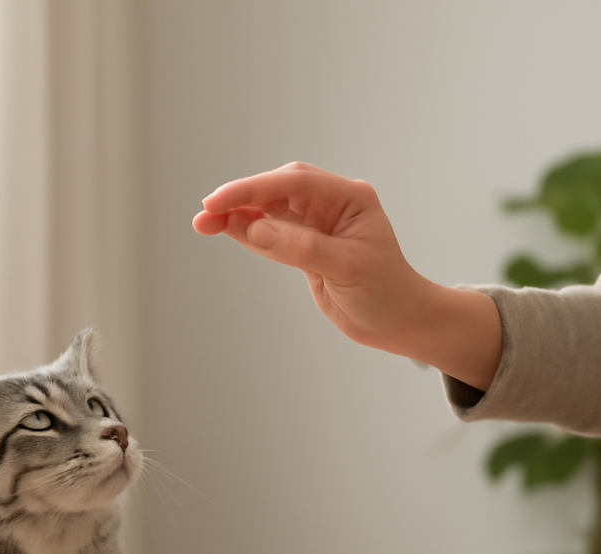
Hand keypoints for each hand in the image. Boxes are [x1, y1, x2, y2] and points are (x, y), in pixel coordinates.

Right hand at [194, 162, 501, 389]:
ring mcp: (317, 225)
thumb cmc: (386, 293)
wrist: (398, 323)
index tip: (220, 201)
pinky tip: (222, 229)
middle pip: (276, 190)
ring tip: (203, 223)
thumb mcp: (346, 268)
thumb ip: (301, 248)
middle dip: (240, 199)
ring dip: (237, 216)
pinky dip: (246, 233)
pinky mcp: (305, 247)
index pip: (294, 183)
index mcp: (349, 198)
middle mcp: (331, 205)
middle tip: (206, 213)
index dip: (253, 189)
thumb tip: (256, 229)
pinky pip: (270, 235)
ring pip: (269, 212)